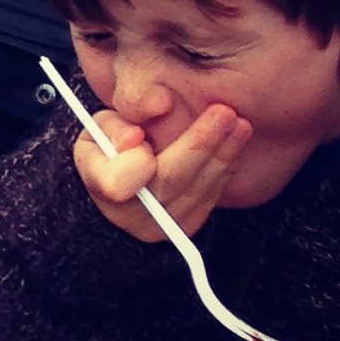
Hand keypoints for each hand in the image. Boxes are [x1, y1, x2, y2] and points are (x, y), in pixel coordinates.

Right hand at [74, 102, 250, 242]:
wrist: (122, 177)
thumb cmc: (109, 144)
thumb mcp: (99, 127)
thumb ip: (113, 128)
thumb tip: (136, 138)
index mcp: (101, 186)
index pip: (117, 183)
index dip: (133, 163)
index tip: (142, 134)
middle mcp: (130, 216)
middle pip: (170, 182)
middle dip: (199, 145)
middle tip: (223, 113)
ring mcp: (162, 227)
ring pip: (197, 190)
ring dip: (222, 155)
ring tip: (240, 124)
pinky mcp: (187, 226)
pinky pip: (209, 198)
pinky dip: (223, 169)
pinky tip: (233, 143)